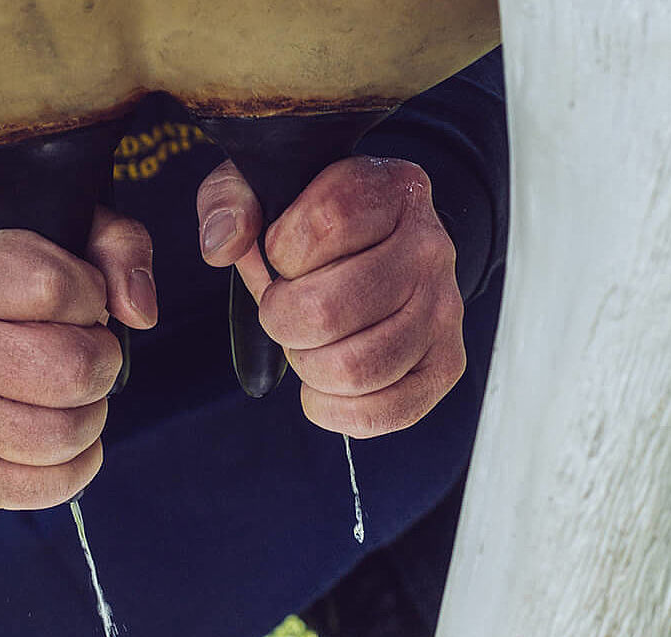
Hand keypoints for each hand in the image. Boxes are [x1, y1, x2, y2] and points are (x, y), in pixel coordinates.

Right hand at [0, 208, 156, 508]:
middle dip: (102, 366)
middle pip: (65, 373)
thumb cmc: (22, 283)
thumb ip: (119, 248)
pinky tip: (74, 446)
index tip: (83, 301)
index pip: (52, 288)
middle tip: (90, 356)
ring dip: (90, 420)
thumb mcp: (68, 238)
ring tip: (77, 397)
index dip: (91, 296)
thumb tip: (139, 312)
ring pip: (52, 436)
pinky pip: (29, 490)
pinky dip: (72, 475)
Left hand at [197, 156, 464, 437]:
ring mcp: (444, 310)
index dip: (281, 249)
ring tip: (310, 344)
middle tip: (287, 310)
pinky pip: (383, 412)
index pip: (326, 222)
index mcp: (392, 191)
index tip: (283, 253)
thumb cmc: (317, 227)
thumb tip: (224, 244)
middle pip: (328, 310)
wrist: (382, 249)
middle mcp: (430, 248)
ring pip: (353, 368)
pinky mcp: (445, 364)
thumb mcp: (266, 190)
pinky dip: (335, 410)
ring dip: (308, 366)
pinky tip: (324, 385)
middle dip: (282, 320)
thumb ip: (230, 201)